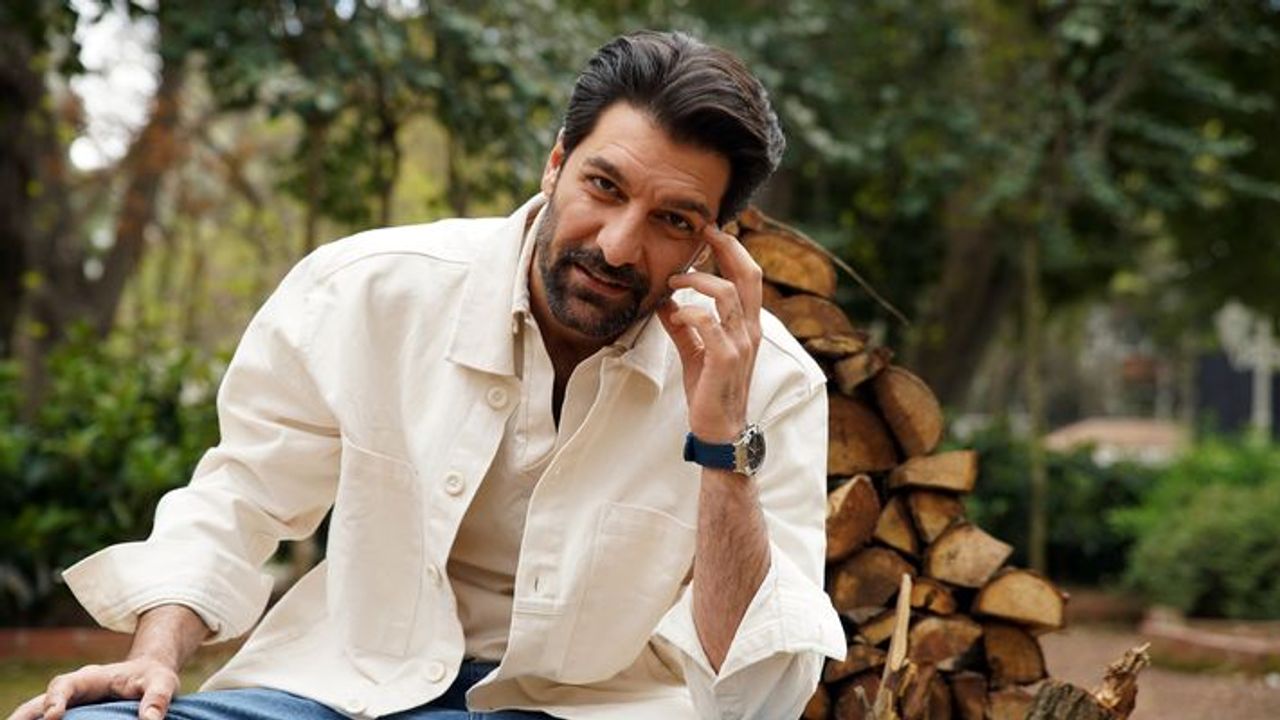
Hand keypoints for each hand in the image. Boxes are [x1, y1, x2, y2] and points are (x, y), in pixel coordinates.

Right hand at [8, 657, 178, 719]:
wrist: (150, 675)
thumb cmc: (154, 678)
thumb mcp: (162, 683)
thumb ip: (157, 698)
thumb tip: (151, 719)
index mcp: (91, 678)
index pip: (65, 685)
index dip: (56, 699)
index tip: (53, 715)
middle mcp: (74, 690)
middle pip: (40, 700)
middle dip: (25, 715)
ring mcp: (70, 704)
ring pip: (37, 711)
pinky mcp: (72, 715)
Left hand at [657, 223, 763, 442]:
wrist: (719, 431)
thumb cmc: (710, 392)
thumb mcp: (695, 352)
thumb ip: (683, 327)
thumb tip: (665, 302)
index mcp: (746, 325)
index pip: (748, 276)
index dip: (733, 249)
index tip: (712, 231)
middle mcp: (749, 330)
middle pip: (748, 274)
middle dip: (727, 247)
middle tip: (704, 231)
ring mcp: (740, 343)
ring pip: (727, 294)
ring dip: (697, 280)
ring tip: (675, 282)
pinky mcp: (726, 359)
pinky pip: (709, 323)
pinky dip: (689, 313)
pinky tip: (675, 315)